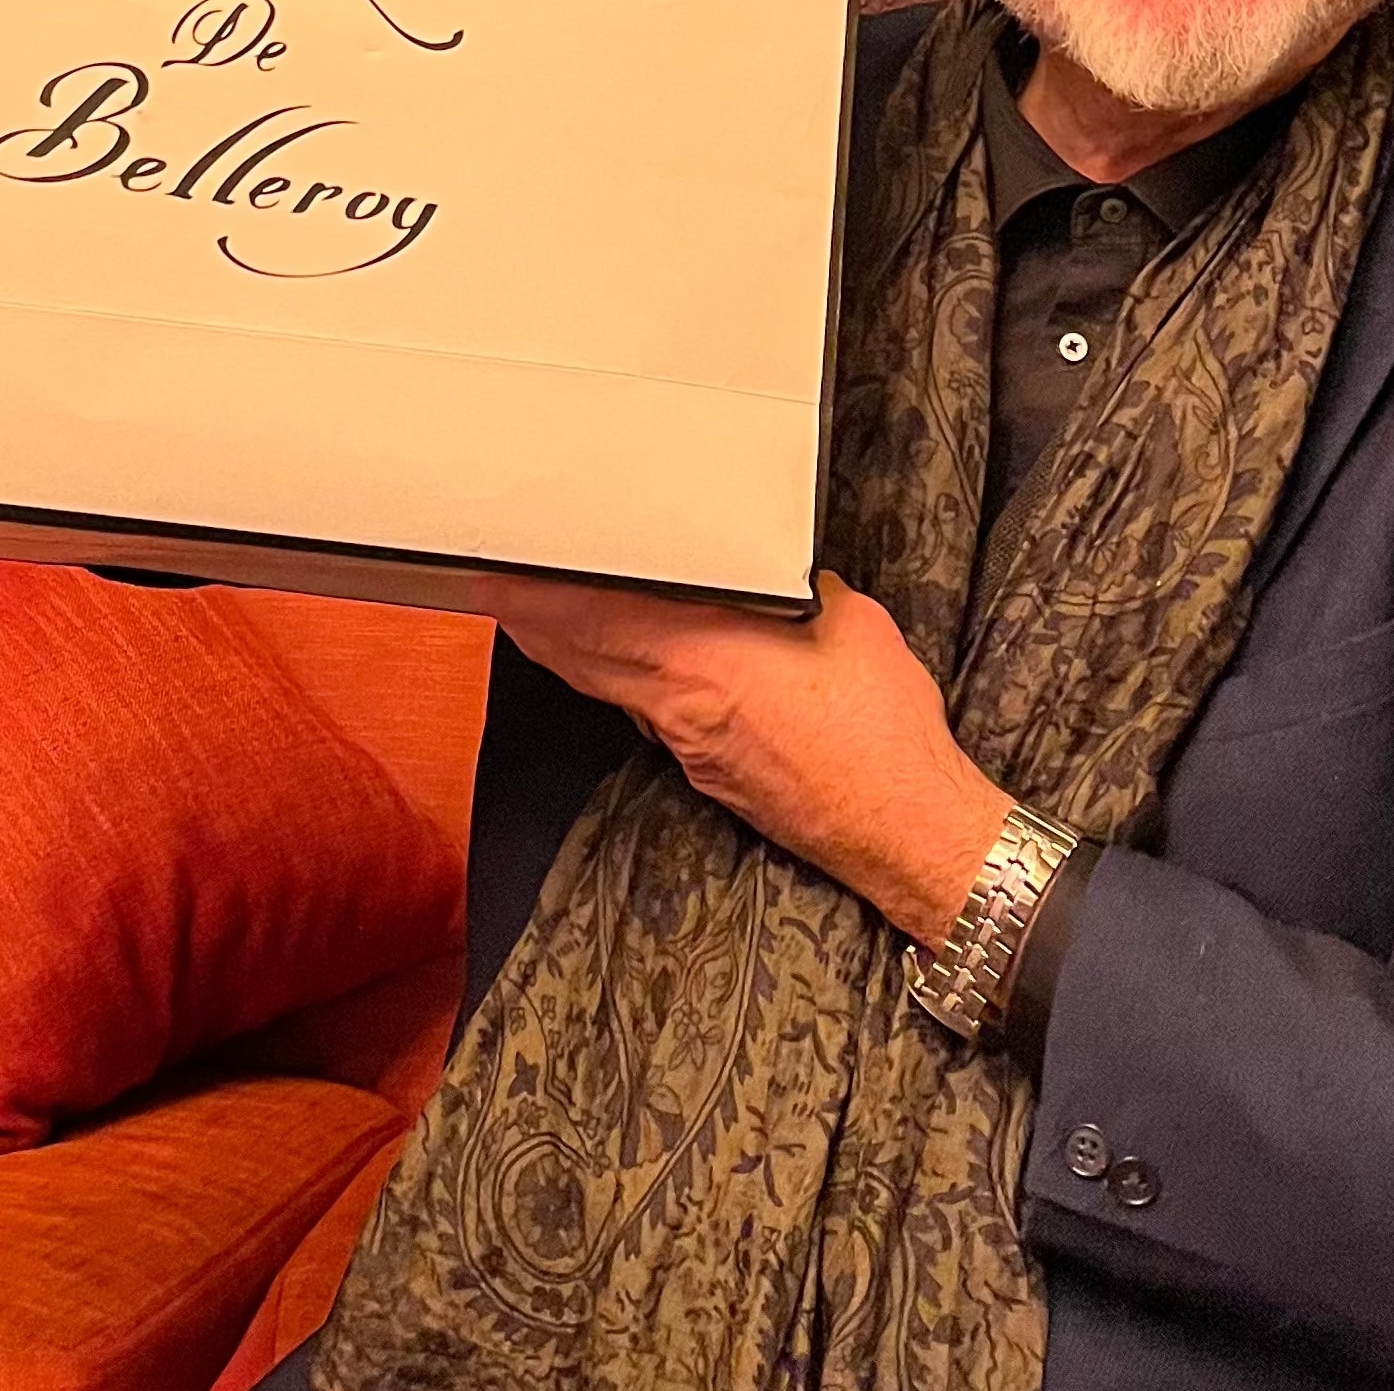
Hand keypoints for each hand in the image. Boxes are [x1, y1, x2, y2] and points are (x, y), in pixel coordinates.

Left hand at [475, 569, 1010, 946]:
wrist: (900, 829)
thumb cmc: (882, 732)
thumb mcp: (848, 621)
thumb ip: (796, 584)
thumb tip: (778, 568)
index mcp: (702, 658)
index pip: (592, 616)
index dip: (534, 592)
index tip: (495, 566)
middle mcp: (677, 705)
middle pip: (576, 654)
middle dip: (527, 615)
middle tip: (493, 577)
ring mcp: (684, 744)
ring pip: (601, 684)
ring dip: (561, 646)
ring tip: (534, 606)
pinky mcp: (702, 769)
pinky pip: (636, 710)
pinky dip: (608, 676)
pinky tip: (617, 657)